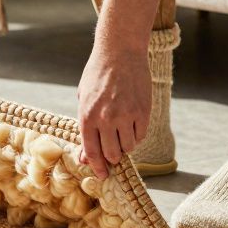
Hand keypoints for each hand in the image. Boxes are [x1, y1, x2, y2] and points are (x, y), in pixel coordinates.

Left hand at [76, 43, 150, 178]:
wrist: (120, 52)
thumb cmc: (97, 75)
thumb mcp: (84, 99)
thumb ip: (86, 129)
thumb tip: (85, 158)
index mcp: (87, 116)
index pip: (92, 152)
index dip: (97, 167)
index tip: (102, 175)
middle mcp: (106, 118)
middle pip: (112, 154)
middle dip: (112, 158)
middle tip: (113, 155)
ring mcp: (126, 115)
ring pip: (128, 147)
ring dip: (125, 146)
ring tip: (121, 135)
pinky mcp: (143, 111)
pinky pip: (141, 135)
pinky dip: (136, 135)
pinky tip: (131, 125)